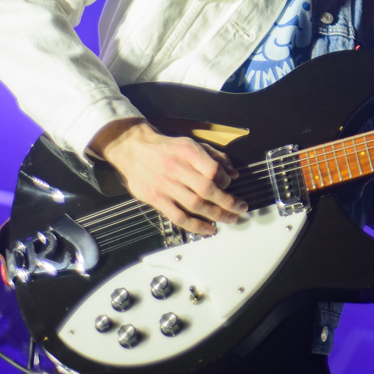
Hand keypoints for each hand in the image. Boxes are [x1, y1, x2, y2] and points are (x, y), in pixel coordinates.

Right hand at [91, 119, 245, 235]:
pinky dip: (196, 225)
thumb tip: (233, 174)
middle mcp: (176, 168)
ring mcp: (164, 186)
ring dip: (216, 215)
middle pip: (207, 190)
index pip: (213, 170)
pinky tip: (208, 229)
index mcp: (187, 152)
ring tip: (230, 218)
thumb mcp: (191, 144)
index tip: (231, 185)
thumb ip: (214, 157)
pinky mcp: (155, 199)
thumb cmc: (166, 148)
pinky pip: (178, 217)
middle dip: (228, 202)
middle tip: (240, 208)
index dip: (225, 180)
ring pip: (195, 205)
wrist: (133, 149)